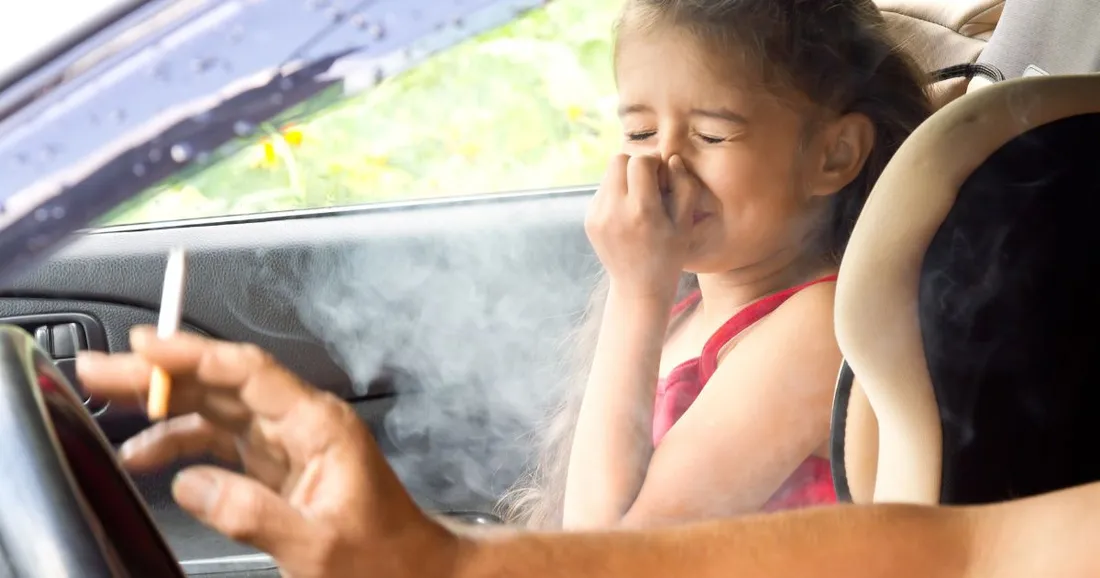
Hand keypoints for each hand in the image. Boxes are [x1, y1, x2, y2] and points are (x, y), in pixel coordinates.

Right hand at [76, 327, 462, 577]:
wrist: (415, 573)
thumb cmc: (384, 557)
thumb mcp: (318, 545)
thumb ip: (253, 513)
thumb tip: (192, 485)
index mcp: (319, 425)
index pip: (248, 373)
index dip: (193, 354)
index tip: (144, 346)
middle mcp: (301, 424)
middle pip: (222, 384)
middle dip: (161, 373)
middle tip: (102, 369)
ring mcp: (288, 443)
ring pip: (217, 409)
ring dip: (164, 406)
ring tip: (108, 406)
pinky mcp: (278, 467)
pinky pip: (223, 442)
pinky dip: (183, 444)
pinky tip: (148, 454)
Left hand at [584, 153, 700, 302]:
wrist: (638, 287)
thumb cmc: (669, 254)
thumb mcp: (685, 222)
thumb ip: (684, 186)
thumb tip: (672, 159)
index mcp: (641, 210)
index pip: (639, 161)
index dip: (654, 164)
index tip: (663, 179)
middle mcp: (614, 210)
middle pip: (618, 160)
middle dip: (636, 165)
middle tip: (650, 184)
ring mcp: (597, 216)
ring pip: (608, 174)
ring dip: (625, 178)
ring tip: (639, 200)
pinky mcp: (589, 220)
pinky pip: (602, 191)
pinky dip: (616, 193)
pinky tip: (628, 214)